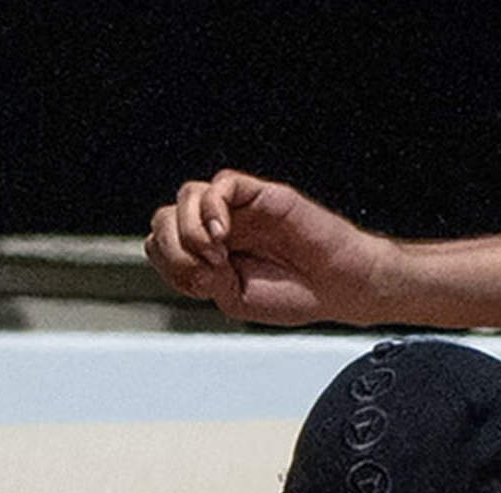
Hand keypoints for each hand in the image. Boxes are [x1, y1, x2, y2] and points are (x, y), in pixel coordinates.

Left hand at [144, 172, 393, 329]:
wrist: (338, 286)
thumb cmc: (293, 294)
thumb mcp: (235, 299)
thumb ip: (204, 279)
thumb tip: (189, 258)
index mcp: (207, 250)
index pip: (162, 241)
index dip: (168, 261)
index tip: (196, 284)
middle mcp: (218, 224)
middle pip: (166, 216)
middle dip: (175, 247)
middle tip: (206, 272)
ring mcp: (238, 207)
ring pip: (187, 195)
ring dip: (190, 229)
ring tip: (218, 254)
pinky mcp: (260, 193)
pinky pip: (222, 184)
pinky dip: (212, 208)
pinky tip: (223, 234)